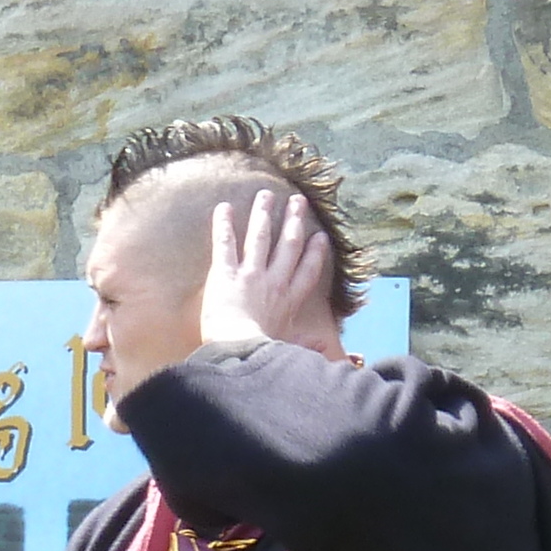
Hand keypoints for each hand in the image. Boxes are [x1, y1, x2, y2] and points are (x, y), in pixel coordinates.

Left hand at [203, 188, 329, 353]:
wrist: (239, 352)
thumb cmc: (262, 355)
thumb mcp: (290, 350)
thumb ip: (307, 347)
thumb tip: (327, 352)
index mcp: (290, 301)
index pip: (307, 272)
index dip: (315, 253)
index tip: (320, 237)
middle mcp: (274, 283)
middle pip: (288, 245)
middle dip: (294, 221)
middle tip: (298, 201)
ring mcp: (251, 275)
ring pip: (260, 237)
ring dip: (264, 214)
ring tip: (265, 195)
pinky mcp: (226, 274)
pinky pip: (225, 244)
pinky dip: (224, 224)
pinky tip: (224, 207)